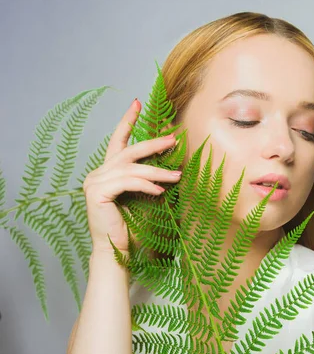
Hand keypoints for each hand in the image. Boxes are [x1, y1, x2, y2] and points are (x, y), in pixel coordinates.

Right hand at [82, 98, 181, 254]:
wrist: (117, 251)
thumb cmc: (133, 227)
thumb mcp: (144, 196)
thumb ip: (150, 179)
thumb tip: (173, 165)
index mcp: (108, 172)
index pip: (118, 141)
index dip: (128, 120)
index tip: (138, 102)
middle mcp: (98, 173)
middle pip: (128, 150)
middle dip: (152, 143)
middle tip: (173, 138)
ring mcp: (95, 182)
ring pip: (132, 168)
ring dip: (157, 170)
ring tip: (178, 174)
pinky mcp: (97, 193)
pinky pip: (127, 183)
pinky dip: (145, 185)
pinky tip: (160, 191)